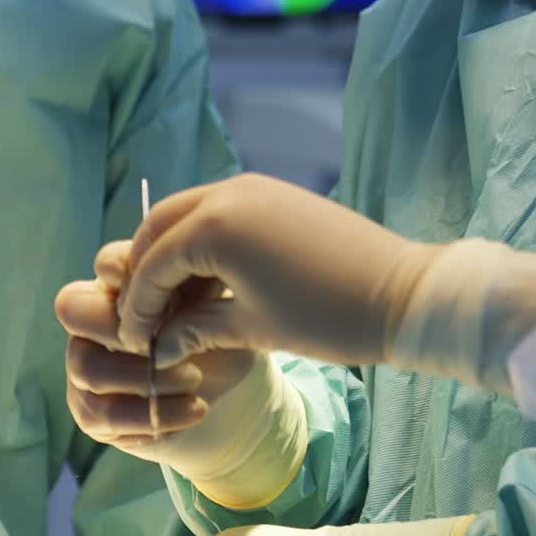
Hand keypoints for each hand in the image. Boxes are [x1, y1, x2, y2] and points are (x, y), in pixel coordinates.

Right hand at [55, 242, 256, 456]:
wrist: (232, 403)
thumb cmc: (226, 344)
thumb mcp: (223, 316)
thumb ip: (196, 299)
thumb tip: (176, 294)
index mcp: (123, 283)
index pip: (107, 263)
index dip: (130, 274)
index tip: (173, 295)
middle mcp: (92, 318)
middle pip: (71, 309)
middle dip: (123, 328)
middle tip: (173, 344)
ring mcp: (85, 363)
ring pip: (88, 367)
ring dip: (145, 378)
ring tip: (195, 380)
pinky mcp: (90, 411)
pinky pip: (102, 413)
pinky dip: (153, 415)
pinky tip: (194, 410)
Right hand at [116, 173, 435, 368]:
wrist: (402, 293)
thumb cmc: (326, 319)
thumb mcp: (252, 329)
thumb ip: (195, 329)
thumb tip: (158, 347)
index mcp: (214, 227)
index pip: (152, 264)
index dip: (138, 306)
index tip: (133, 341)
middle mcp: (225, 194)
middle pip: (158, 227)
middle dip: (145, 270)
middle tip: (145, 315)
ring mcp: (250, 187)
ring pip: (186, 214)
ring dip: (172, 253)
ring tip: (174, 302)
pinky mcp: (271, 191)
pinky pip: (218, 210)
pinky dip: (202, 241)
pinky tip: (207, 280)